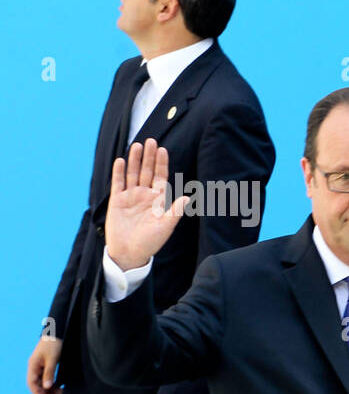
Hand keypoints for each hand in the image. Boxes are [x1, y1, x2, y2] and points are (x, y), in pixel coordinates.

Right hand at [26, 337, 62, 393]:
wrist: (57, 333)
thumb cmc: (54, 344)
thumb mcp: (52, 359)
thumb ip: (49, 373)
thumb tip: (47, 387)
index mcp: (33, 365)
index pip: (32, 383)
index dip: (37, 393)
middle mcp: (34, 367)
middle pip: (37, 384)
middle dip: (45, 393)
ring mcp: (40, 366)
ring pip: (43, 382)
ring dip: (50, 389)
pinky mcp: (46, 366)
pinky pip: (47, 378)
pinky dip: (53, 384)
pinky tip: (59, 388)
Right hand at [105, 139, 188, 270]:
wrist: (129, 252)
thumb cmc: (150, 242)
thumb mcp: (165, 227)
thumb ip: (175, 211)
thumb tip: (187, 198)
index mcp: (158, 200)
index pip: (160, 177)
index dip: (162, 163)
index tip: (163, 149)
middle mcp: (144, 195)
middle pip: (147, 171)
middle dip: (149, 156)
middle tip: (151, 140)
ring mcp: (130, 197)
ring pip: (133, 174)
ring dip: (135, 160)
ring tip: (137, 145)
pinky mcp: (117, 201)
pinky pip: (118, 183)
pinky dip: (120, 172)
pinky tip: (122, 161)